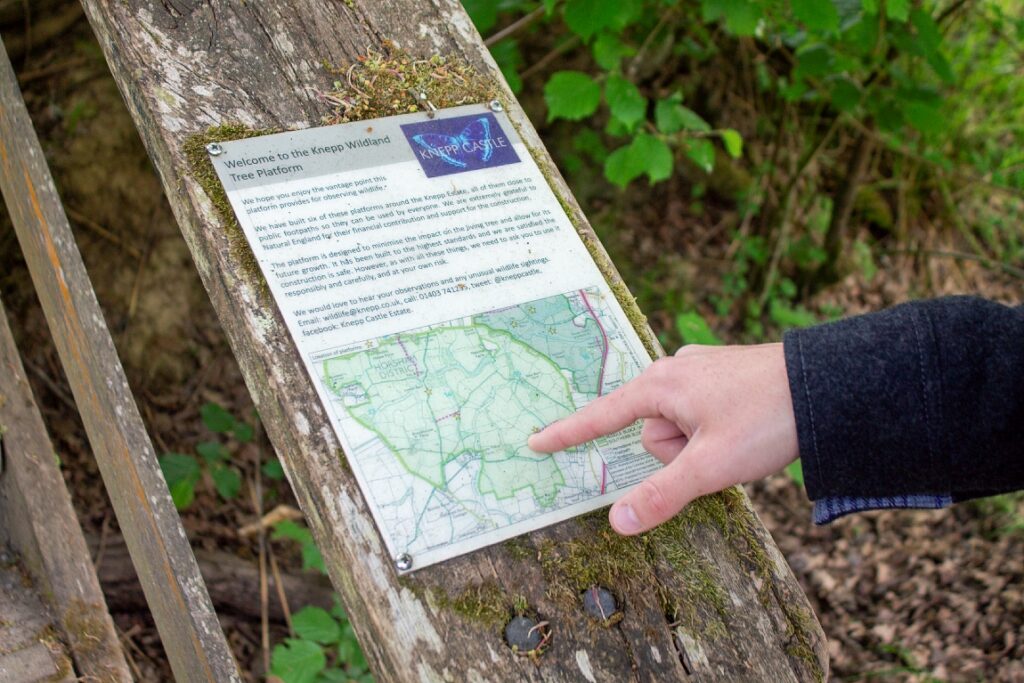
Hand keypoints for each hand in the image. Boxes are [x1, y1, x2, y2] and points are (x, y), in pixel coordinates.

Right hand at [527, 343, 798, 534]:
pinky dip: (715, 432)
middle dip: (680, 454)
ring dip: (702, 445)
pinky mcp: (721, 376)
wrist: (828, 384)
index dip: (566, 433)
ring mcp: (699, 371)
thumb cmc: (765, 420)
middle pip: (654, 434)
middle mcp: (673, 371)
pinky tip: (744, 427)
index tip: (534, 442)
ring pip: (681, 429)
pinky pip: (700, 416)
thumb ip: (661, 496)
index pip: (600, 416)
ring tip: (741, 438)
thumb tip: (617, 523)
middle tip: (719, 452)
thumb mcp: (710, 466)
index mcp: (660, 385)